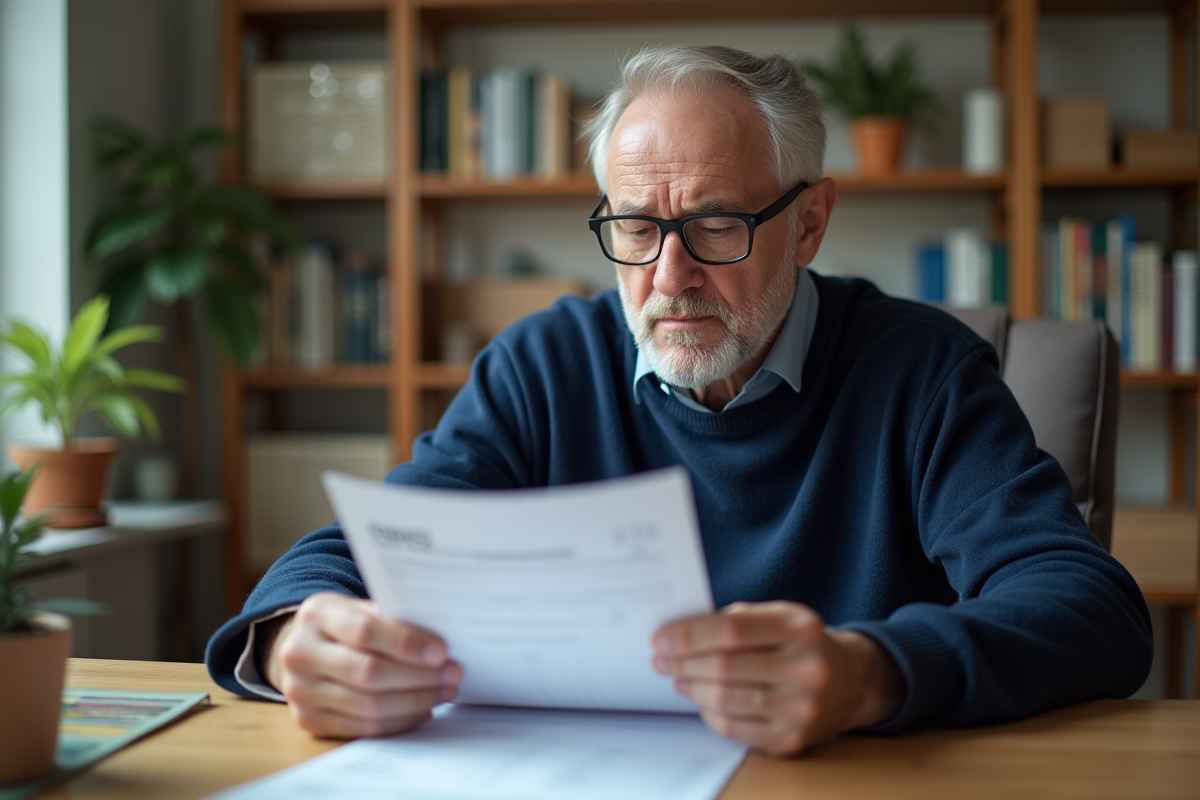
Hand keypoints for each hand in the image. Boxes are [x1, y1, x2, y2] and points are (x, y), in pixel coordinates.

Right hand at [258, 592, 461, 738]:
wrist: (304, 647)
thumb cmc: (345, 624)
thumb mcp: (360, 607)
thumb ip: (392, 618)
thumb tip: (440, 641)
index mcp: (317, 614)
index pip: (365, 631)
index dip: (406, 644)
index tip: (441, 652)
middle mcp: (300, 652)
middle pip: (369, 673)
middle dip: (419, 677)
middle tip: (452, 675)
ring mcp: (299, 690)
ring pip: (368, 705)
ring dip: (415, 702)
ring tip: (444, 692)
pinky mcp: (308, 720)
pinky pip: (363, 728)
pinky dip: (399, 721)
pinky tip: (422, 709)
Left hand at [652, 601, 902, 755]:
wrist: (850, 681)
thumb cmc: (801, 644)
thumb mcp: (779, 616)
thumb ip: (734, 620)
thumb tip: (679, 635)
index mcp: (800, 628)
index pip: (732, 631)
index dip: (689, 636)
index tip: (661, 638)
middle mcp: (806, 668)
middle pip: (724, 667)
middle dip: (683, 663)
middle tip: (661, 659)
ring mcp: (801, 708)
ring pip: (725, 700)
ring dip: (691, 688)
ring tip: (678, 677)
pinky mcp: (792, 739)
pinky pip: (733, 728)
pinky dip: (709, 713)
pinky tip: (702, 699)